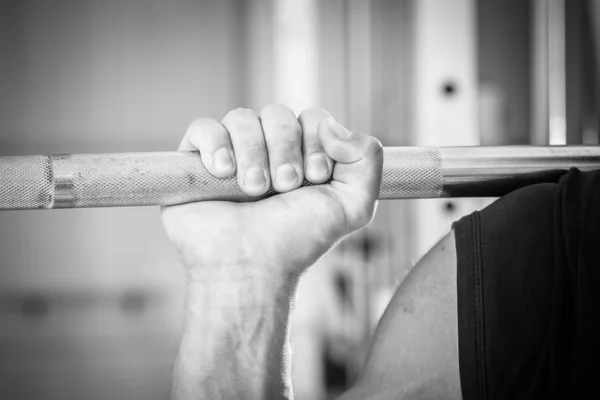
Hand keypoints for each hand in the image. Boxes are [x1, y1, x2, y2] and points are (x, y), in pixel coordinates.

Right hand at [162, 105, 381, 398]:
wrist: (252, 267)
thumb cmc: (298, 240)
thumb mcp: (353, 204)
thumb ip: (367, 157)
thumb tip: (332, 124)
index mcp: (303, 155)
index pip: (312, 117)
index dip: (316, 140)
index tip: (315, 178)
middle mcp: (268, 150)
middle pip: (278, 113)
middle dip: (286, 149)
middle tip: (284, 187)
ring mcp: (232, 154)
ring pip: (241, 117)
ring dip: (254, 153)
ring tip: (254, 190)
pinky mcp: (196, 162)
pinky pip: (203, 128)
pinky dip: (216, 144)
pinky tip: (223, 173)